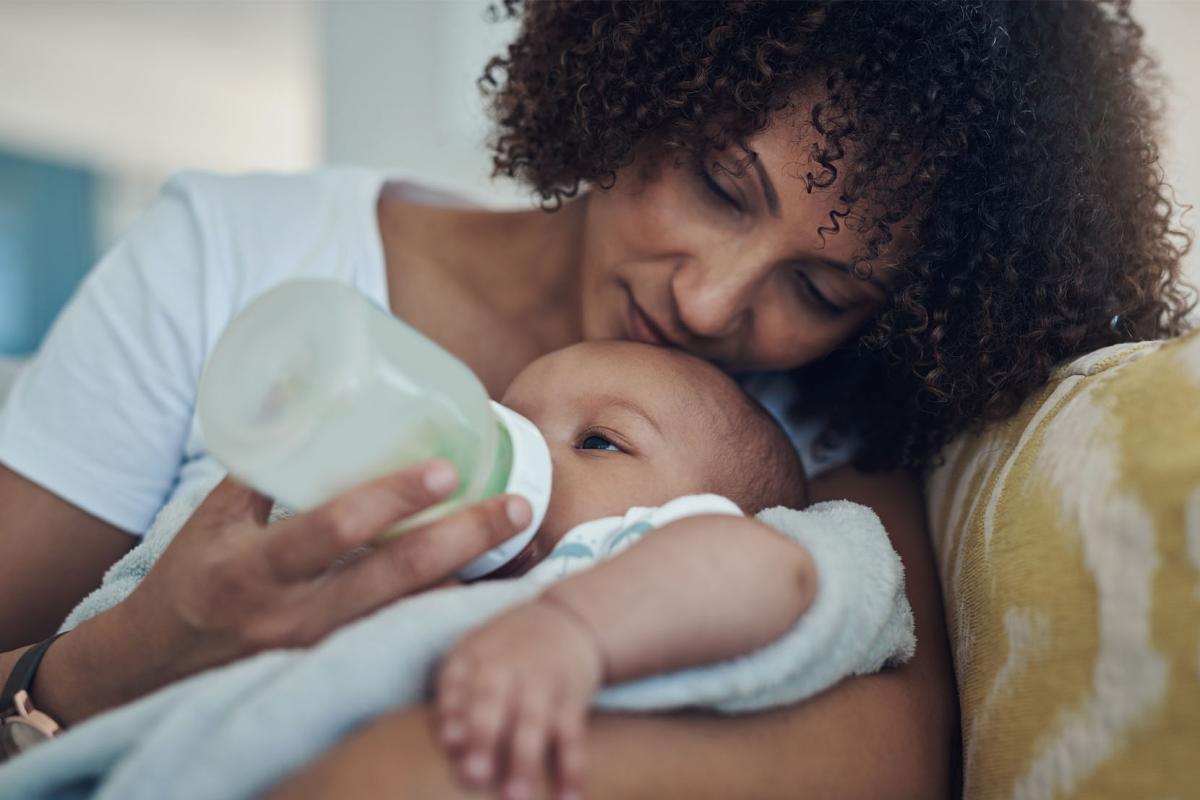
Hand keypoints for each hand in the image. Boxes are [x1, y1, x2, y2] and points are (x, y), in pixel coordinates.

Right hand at [113, 461, 531, 695]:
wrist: (162, 661)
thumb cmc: (194, 573)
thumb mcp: (215, 516)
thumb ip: (268, 465)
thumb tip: (313, 397)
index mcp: (254, 569)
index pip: (332, 532)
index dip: (389, 500)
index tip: (444, 469)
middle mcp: (293, 615)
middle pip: (394, 579)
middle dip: (463, 540)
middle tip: (516, 506)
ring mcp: (320, 647)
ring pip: (411, 612)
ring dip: (468, 575)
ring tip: (517, 536)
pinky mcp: (338, 662)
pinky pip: (402, 630)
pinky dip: (445, 602)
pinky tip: (485, 574)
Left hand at [436, 597, 603, 799]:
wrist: (564, 620)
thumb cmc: (503, 652)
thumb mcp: (472, 655)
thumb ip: (453, 696)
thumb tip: (448, 744)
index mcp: (475, 657)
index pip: (457, 682)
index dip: (453, 710)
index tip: (450, 740)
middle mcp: (508, 668)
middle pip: (493, 702)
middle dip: (485, 738)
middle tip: (475, 776)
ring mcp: (542, 684)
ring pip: (534, 723)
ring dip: (526, 762)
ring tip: (516, 798)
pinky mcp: (572, 701)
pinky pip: (573, 737)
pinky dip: (573, 769)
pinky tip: (569, 799)